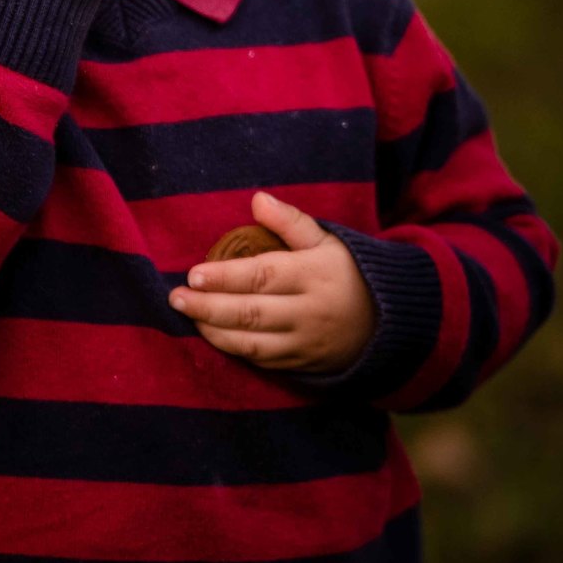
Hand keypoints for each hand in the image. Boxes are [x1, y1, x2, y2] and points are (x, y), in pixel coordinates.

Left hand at [169, 191, 377, 372]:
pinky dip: (233, 349)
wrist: (387, 323)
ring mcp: (304, 342)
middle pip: (250, 312)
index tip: (193, 275)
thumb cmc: (346, 273)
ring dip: (214, 331)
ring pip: (252, 342)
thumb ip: (291, 221)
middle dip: (208, 307)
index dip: (225, 277)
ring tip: (187, 316)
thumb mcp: (326, 241)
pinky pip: (261, 360)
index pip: (262, 276)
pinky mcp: (300, 364)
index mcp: (313, 275)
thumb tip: (257, 199)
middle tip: (174, 298)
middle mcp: (307, 311)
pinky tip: (212, 334)